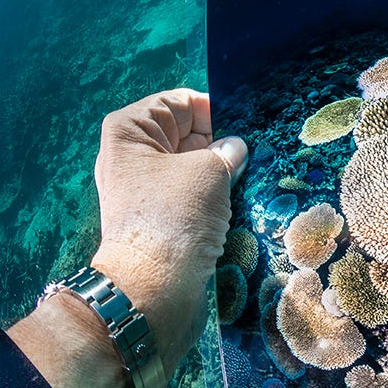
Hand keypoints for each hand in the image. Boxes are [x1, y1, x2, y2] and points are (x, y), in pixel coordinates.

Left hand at [90, 89, 247, 377]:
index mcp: (130, 130)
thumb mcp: (209, 168)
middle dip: (221, 141)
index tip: (249, 126)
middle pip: (187, 133)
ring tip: (251, 176)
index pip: (183, 102)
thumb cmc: (176, 214)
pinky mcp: (160, 215)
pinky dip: (214, 194)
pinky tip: (240, 199)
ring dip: (221, 171)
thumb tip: (235, 148)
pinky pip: (192, 192)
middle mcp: (132, 155)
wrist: (154, 285)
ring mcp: (145, 188)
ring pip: (193, 165)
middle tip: (257, 151)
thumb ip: (228, 148)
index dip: (216, 111)